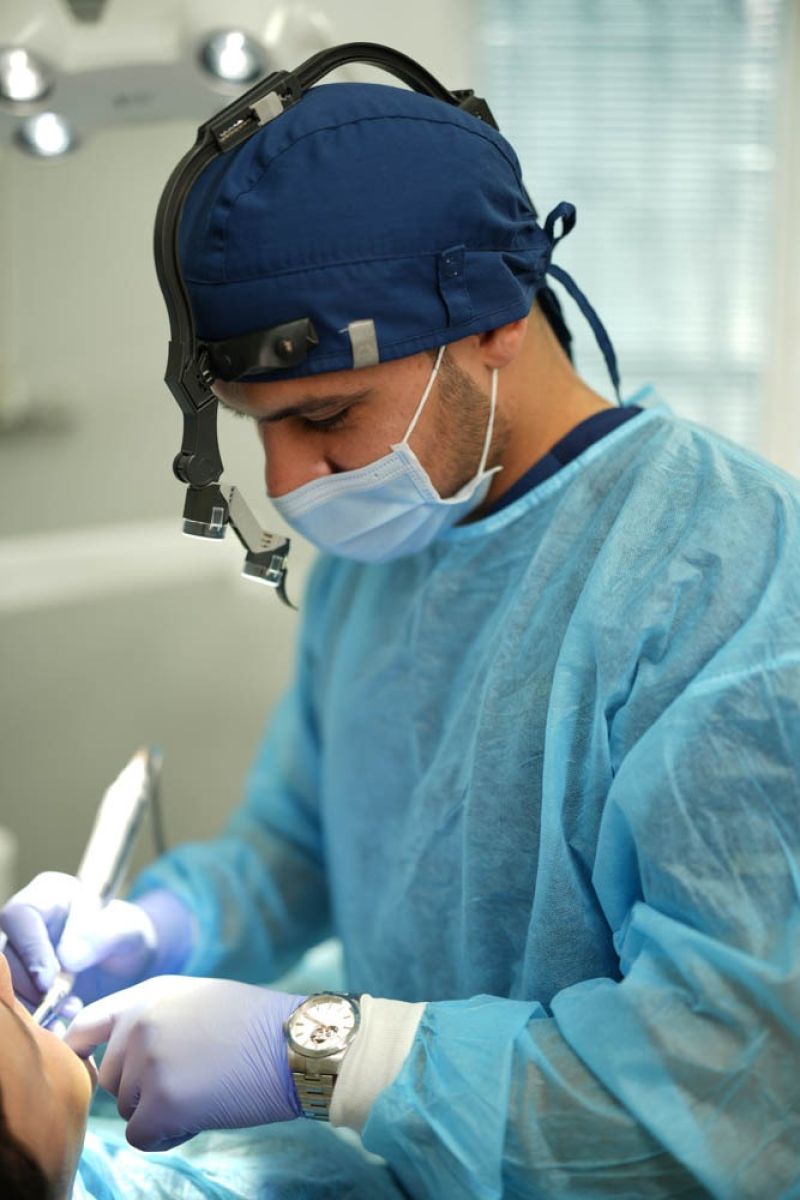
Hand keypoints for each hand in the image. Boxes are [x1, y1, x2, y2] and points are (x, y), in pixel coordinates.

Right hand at [0, 872, 158, 1009]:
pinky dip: (32, 1019)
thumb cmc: (128, 935)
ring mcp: (22, 953)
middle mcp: (27, 923)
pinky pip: (15, 1001)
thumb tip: (67, 958)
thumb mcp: (128, 930)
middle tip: (54, 1006)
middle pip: (5, 953)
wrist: (129, 964)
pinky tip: (58, 1025)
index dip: (30, 949)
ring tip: (63, 1017)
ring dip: (28, 1006)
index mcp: (49, 894)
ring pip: (5, 980)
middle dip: (25, 985)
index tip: (49, 981)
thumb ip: (103, 936)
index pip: (21, 916)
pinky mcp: (23, 983)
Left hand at [66, 977, 306, 1150]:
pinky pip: (141, 1137)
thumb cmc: (255, 1026)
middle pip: (111, 1079)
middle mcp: (138, 1023)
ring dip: (160, 1112)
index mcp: (146, 995)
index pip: (84, 1026)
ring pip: (128, 1109)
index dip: (82, 1054)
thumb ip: (152, 1018)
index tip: (94, 1071)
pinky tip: (203, 1114)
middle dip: (143, 1090)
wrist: (294, 1045)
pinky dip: (168, 1136)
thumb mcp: (196, 1000)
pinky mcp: (160, 1102)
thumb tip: (114, 1055)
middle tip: (193, 1079)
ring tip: (206, 1090)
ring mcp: (147, 1062)